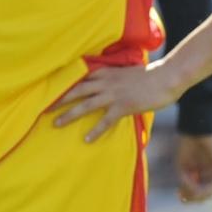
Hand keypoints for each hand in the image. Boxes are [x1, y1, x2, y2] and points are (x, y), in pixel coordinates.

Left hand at [51, 61, 180, 142]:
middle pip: (77, 91)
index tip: (52, 91)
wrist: (166, 77)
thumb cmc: (150, 75)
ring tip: (56, 124)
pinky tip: (87, 139)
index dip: (66, 85)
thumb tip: (110, 83)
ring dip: (69, 115)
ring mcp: (114, 94)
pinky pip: (106, 120)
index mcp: (106, 72)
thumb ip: (116, 76)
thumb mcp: (128, 71)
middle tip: (45, 109)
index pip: (80, 78)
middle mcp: (106, 82)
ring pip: (86, 105)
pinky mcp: (124, 106)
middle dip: (60, 100)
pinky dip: (96, 130)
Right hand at [175, 131, 211, 202]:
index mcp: (205, 171)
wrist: (197, 126)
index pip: (200, 190)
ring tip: (189, 195)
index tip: (178, 196)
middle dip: (195, 198)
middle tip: (183, 199)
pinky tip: (197, 188)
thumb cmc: (188, 144)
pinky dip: (206, 188)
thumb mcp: (183, 167)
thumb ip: (186, 182)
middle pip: (208, 193)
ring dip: (200, 195)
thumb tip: (189, 197)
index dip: (190, 196)